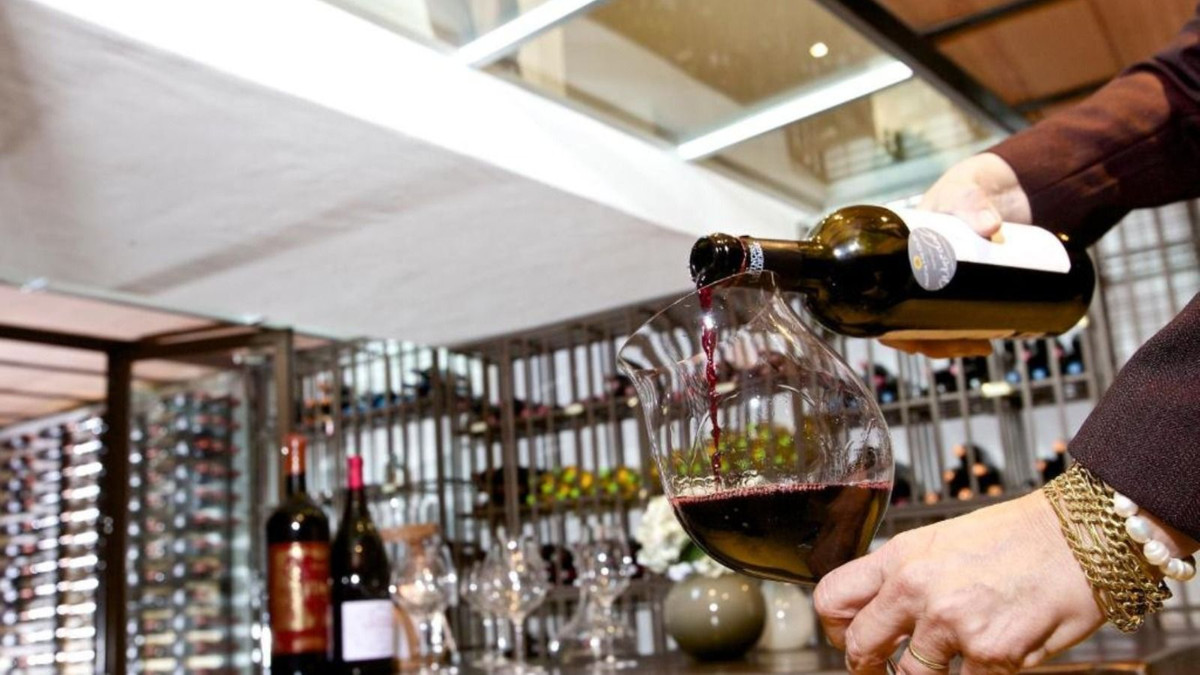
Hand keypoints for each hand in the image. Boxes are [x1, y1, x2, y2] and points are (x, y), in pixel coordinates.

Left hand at [814, 492, 1102, 673]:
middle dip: (868, 666)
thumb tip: (878, 611)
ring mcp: (952, 622)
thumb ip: (905, 575)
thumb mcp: (943, 542)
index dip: (835, 627)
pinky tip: (995, 656)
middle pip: (859, 646)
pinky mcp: (992, 652)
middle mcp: (917, 587)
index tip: (848, 638)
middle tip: (883, 669)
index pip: (832, 598)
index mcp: (901, 556)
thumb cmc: (1018, 537)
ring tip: (949, 663)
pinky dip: (979, 674)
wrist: (1080, 536)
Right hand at [881, 153, 1032, 358]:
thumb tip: (989, 227)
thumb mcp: (965, 192)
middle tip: (963, 344)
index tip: (910, 342)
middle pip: (906, 321)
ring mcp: (938, 284)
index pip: (878, 298)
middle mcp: (911, 274)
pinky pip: (956, 317)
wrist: (1000, 186)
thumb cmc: (968, 187)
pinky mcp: (964, 288)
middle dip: (930, 343)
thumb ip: (973, 203)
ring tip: (980, 346)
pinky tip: (984, 341)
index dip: (888, 328)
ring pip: (932, 324)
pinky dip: (966, 332)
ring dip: (950, 343)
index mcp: (895, 254)